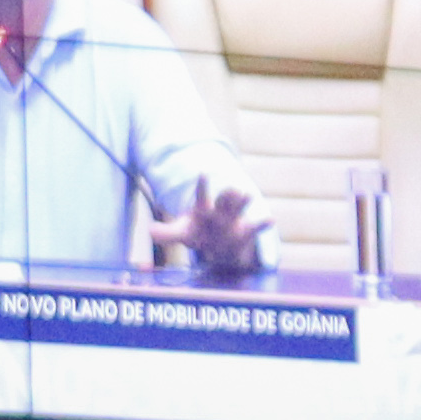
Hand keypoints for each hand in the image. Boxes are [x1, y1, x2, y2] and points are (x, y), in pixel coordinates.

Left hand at [151, 181, 267, 282]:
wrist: (218, 246)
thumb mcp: (181, 234)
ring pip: (239, 208)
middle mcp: (221, 210)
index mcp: (204, 209)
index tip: (203, 173)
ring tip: (247, 194)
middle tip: (229, 187)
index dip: (202, 185)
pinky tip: (270, 219)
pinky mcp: (246, 231)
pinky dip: (263, 224)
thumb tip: (150, 230)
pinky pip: (255, 227)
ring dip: (243, 201)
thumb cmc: (198, 234)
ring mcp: (234, 219)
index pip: (201, 196)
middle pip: (224, 199)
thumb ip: (166, 233)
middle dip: (226, 193)